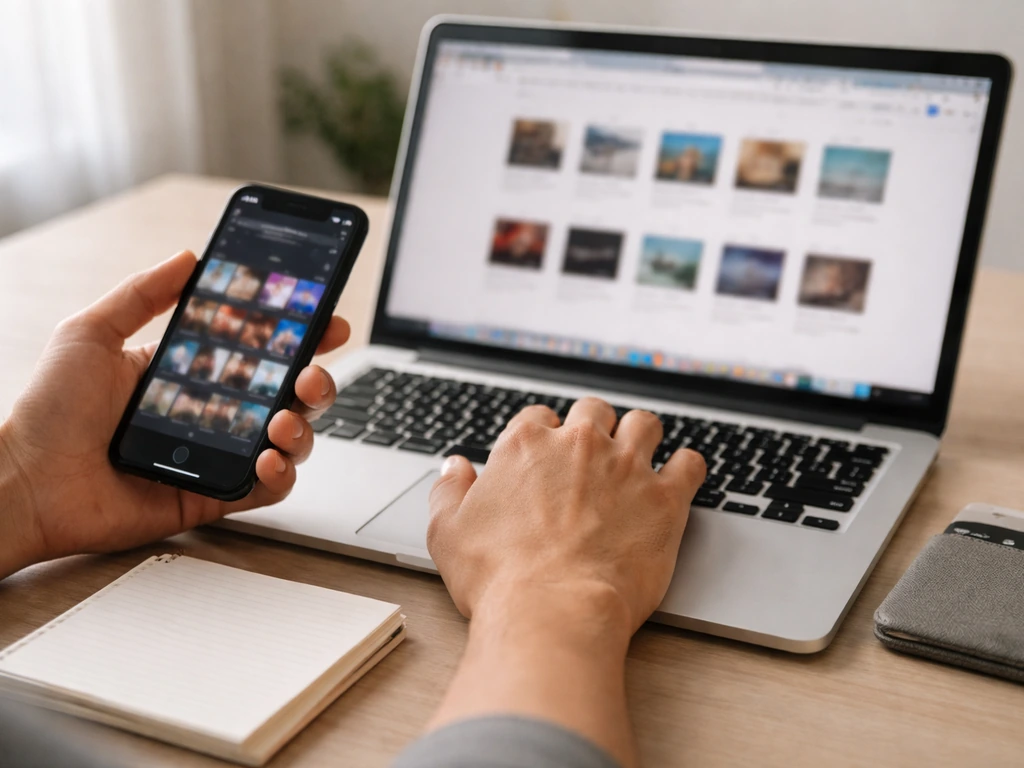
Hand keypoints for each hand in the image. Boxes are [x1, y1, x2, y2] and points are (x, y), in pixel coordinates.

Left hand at [0, 251, 349, 577]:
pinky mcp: (214, 495)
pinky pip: (267, 488)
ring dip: (302, 427)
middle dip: (316, 382)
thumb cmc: (48, 411)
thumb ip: (143, 293)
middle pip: (289, 395)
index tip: (325, 321)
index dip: (301, 336)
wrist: (25, 482)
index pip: (261, 351)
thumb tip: (189, 256)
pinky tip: (268, 458)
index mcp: (191, 372)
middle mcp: (213, 413)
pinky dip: (281, 474)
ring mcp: (217, 455)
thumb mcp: (91, 332)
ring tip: (281, 420)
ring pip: (290, 440)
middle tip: (309, 375)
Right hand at [424, 397, 704, 766]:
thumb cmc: (498, 579)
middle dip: (594, 427)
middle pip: (593, 411)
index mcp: (526, 446)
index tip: (547, 454)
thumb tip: (454, 468)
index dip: (543, 435)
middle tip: (594, 453)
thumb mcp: (448, 533)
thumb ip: (450, 491)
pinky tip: (680, 478)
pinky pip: (689, 464)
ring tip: (640, 455)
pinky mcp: (664, 498)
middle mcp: (579, 445)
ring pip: (645, 424)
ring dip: (642, 435)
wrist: (551, 613)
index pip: (538, 418)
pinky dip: (686, 467)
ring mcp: (626, 467)